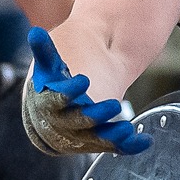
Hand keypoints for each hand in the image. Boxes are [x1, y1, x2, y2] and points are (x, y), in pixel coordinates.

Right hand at [21, 27, 150, 155]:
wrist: (60, 107)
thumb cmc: (54, 82)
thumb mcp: (49, 66)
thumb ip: (44, 51)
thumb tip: (35, 32)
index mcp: (46, 106)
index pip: (53, 102)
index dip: (68, 93)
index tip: (84, 79)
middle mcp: (61, 126)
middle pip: (76, 124)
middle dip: (94, 116)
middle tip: (114, 105)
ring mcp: (81, 137)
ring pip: (95, 140)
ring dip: (112, 136)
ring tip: (127, 128)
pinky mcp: (98, 143)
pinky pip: (114, 147)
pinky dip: (129, 146)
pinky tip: (144, 141)